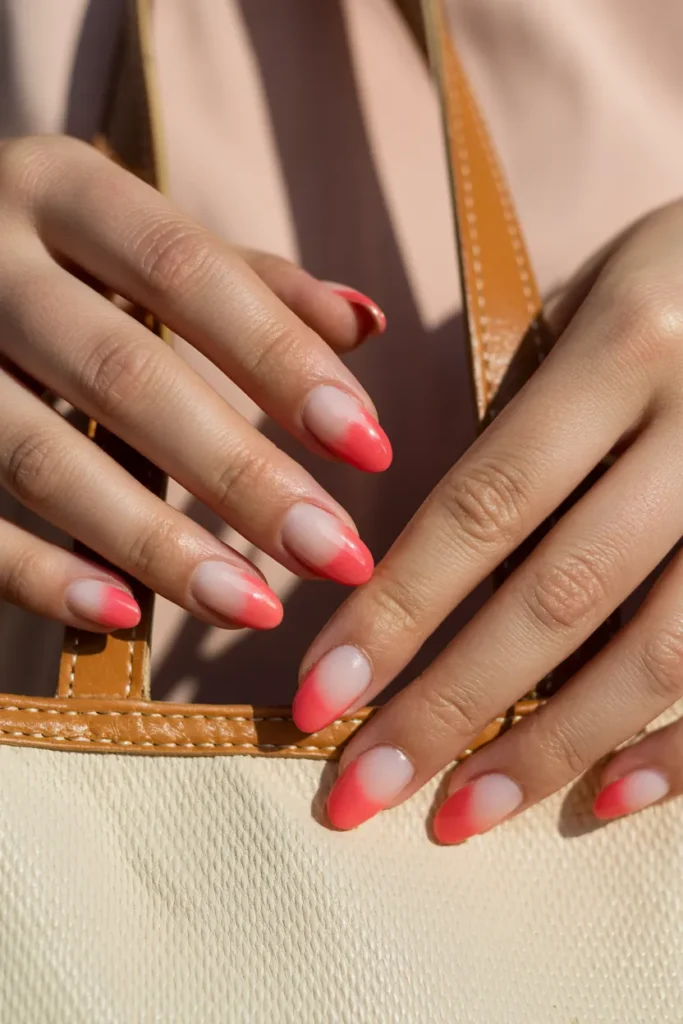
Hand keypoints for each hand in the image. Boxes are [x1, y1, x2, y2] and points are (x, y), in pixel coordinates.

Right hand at [0, 136, 389, 632]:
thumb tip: (365, 324)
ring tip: (253, 607)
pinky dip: (37, 573)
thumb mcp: (136, 238)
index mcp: (63, 190)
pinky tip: (123, 616)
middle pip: (125, 374)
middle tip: (335, 552)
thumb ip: (248, 280)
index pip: (190, 272)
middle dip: (240, 474)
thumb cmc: (53, 254)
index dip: (283, 363)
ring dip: (155, 542)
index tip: (372, 449)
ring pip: (39, 455)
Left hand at [294, 201, 682, 837]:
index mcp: (626, 348)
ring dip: (549, 749)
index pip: (483, 505)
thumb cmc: (681, 279)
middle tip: (359, 791)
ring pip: (657, 652)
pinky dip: (674, 748)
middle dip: (448, 707)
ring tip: (460, 813)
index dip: (396, 612)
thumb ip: (526, 422)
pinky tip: (600, 799)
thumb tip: (453, 566)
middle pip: (557, 597)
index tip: (318, 698)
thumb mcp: (593, 305)